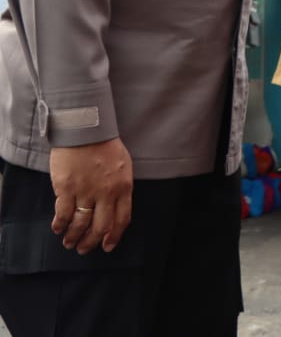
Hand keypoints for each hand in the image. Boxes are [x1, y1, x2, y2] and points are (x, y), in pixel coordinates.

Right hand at [49, 138, 132, 253]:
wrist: (86, 131)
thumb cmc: (106, 147)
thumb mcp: (124, 167)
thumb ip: (120, 188)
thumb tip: (114, 208)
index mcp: (123, 188)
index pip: (122, 219)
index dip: (114, 236)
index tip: (107, 246)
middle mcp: (106, 194)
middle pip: (101, 226)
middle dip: (92, 242)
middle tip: (84, 249)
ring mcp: (86, 192)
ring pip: (80, 224)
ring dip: (74, 237)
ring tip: (69, 243)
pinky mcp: (66, 189)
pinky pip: (63, 213)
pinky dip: (60, 224)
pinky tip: (57, 229)